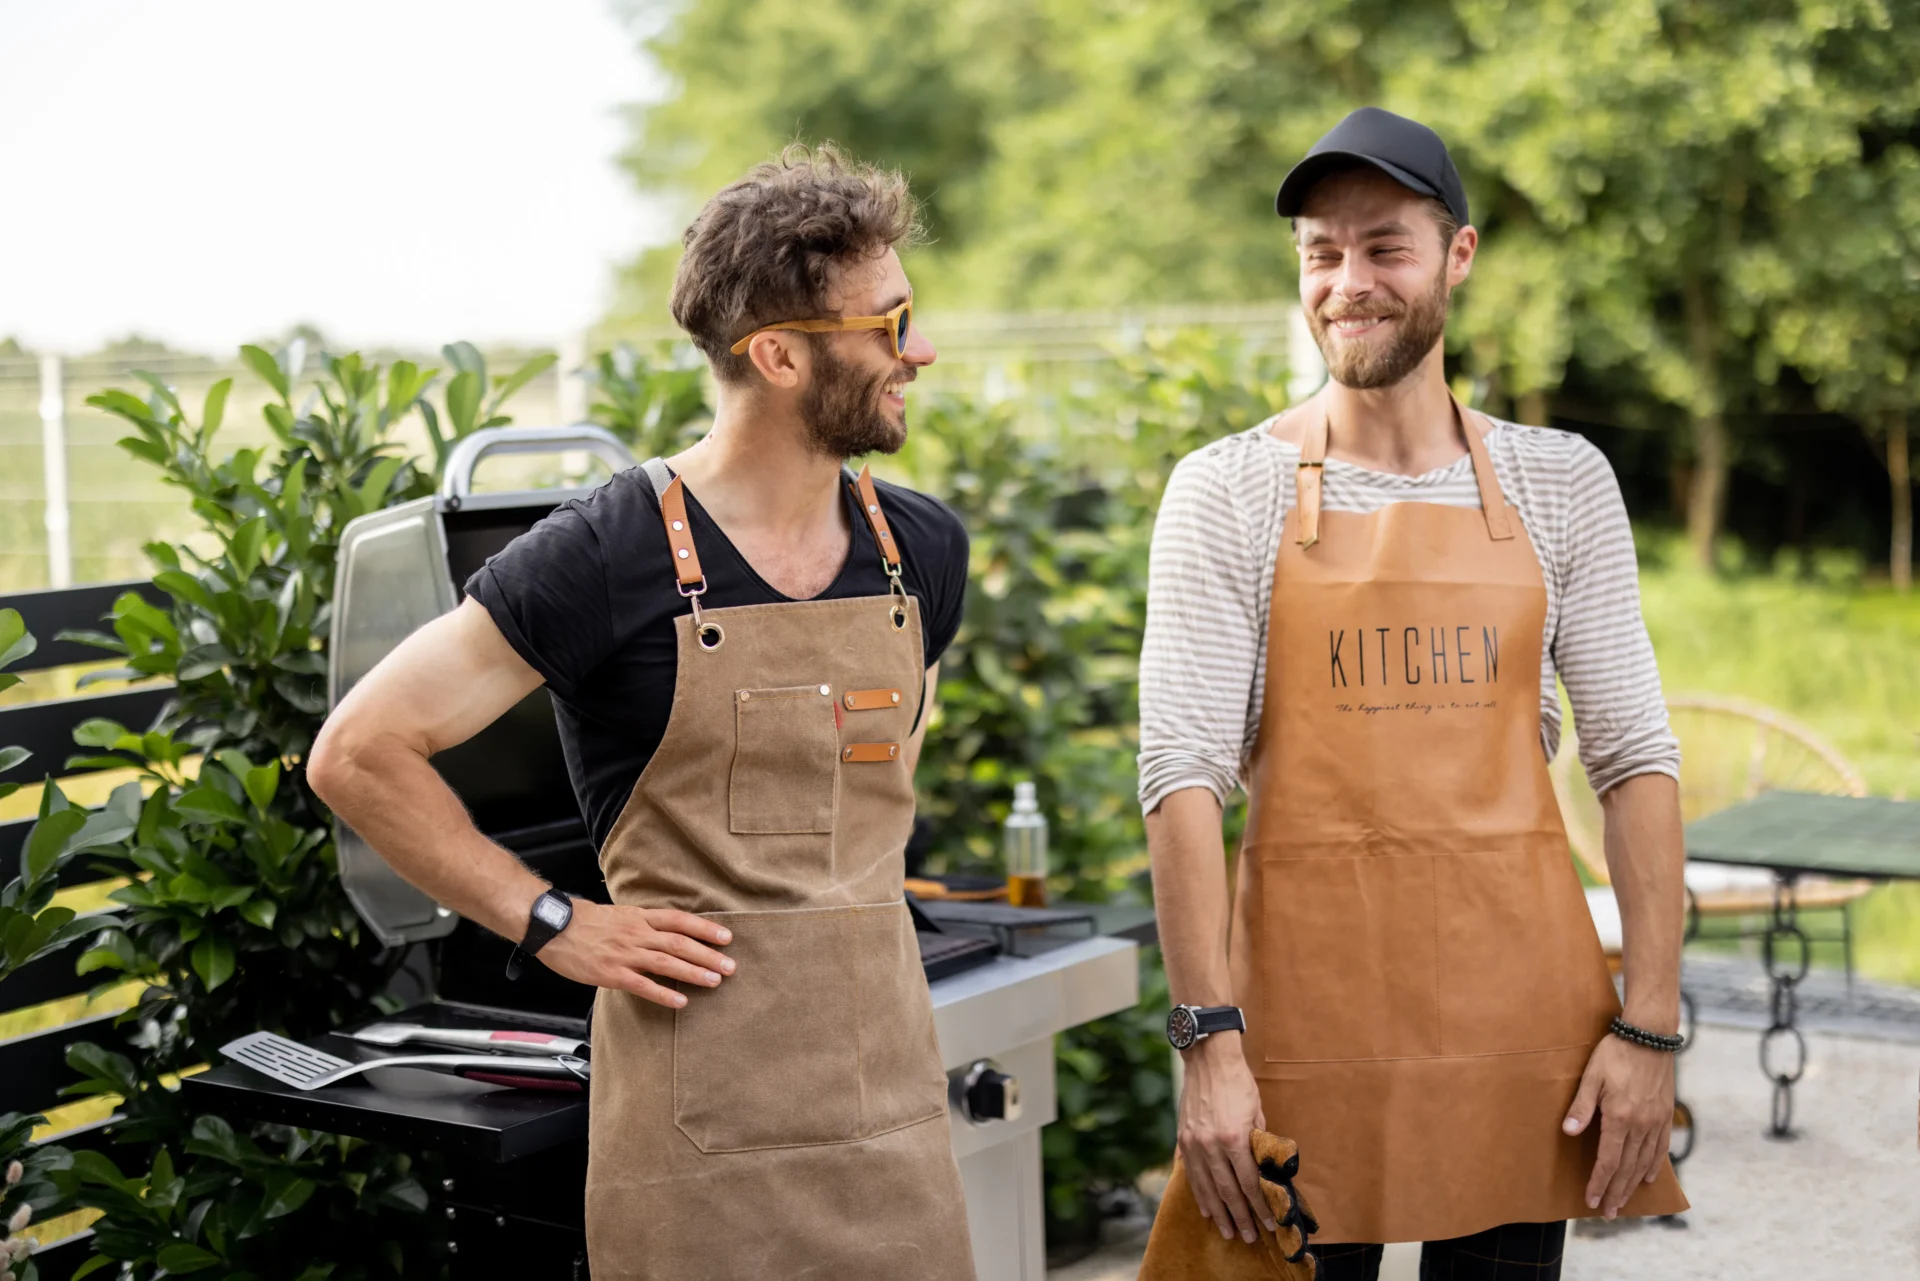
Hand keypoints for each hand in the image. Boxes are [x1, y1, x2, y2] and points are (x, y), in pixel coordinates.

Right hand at [536, 900, 735, 1007]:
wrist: (553, 926)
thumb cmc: (583, 920)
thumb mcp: (618, 914)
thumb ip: (642, 924)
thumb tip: (664, 932)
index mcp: (639, 917)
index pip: (680, 921)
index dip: (704, 929)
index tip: (726, 937)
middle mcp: (637, 934)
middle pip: (680, 943)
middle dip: (708, 954)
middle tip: (730, 965)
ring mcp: (625, 954)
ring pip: (667, 963)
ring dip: (694, 972)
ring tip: (715, 981)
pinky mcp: (612, 974)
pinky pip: (643, 985)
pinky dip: (664, 994)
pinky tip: (681, 1002)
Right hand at [1177, 1035, 1276, 1244]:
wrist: (1208, 1058)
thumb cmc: (1238, 1082)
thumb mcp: (1257, 1112)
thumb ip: (1258, 1142)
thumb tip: (1263, 1167)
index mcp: (1234, 1137)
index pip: (1249, 1182)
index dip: (1260, 1205)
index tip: (1270, 1222)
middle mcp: (1211, 1144)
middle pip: (1227, 1190)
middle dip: (1240, 1216)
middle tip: (1249, 1236)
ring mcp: (1194, 1142)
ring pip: (1206, 1187)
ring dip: (1218, 1212)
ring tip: (1228, 1231)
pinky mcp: (1183, 1139)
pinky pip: (1192, 1174)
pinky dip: (1200, 1193)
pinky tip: (1206, 1209)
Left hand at [1563, 1032, 1674, 1217]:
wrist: (1649, 1036)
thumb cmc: (1615, 1053)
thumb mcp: (1591, 1076)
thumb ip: (1581, 1107)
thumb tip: (1568, 1133)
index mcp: (1620, 1117)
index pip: (1608, 1160)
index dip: (1599, 1183)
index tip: (1592, 1200)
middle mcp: (1641, 1125)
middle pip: (1627, 1168)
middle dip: (1616, 1192)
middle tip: (1608, 1213)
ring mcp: (1656, 1121)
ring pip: (1644, 1162)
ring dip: (1632, 1185)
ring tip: (1624, 1202)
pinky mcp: (1665, 1115)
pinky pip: (1660, 1148)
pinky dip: (1653, 1166)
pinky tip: (1647, 1177)